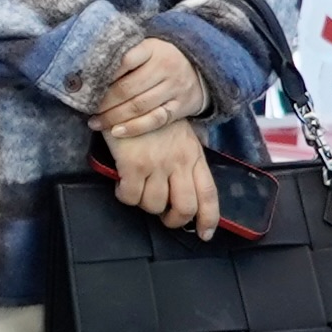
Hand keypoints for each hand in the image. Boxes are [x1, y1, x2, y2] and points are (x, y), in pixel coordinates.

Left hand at [94, 36, 211, 139]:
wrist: (198, 70)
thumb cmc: (160, 59)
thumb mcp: (146, 48)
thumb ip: (124, 55)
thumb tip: (86, 69)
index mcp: (152, 49)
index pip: (123, 60)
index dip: (102, 74)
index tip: (85, 85)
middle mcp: (165, 67)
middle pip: (127, 88)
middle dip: (103, 102)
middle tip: (87, 109)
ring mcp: (175, 87)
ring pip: (139, 106)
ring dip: (113, 117)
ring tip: (96, 122)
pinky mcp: (180, 106)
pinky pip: (155, 120)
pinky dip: (134, 128)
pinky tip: (116, 131)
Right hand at [101, 118, 224, 236]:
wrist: (127, 98)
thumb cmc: (152, 118)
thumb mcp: (182, 135)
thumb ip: (189, 158)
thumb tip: (191, 183)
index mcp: (194, 155)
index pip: (209, 193)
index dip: (209, 218)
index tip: (205, 233)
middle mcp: (179, 161)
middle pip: (185, 206)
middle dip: (174, 220)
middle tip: (163, 217)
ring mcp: (156, 164)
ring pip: (154, 205)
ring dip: (145, 205)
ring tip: (138, 192)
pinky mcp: (133, 164)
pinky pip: (131, 196)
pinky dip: (125, 197)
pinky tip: (122, 185)